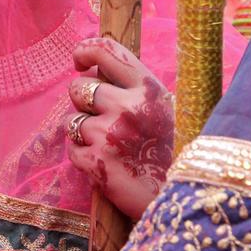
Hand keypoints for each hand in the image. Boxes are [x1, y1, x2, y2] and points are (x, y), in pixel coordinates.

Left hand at [65, 37, 173, 220]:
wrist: (180, 199)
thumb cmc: (171, 153)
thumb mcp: (163, 110)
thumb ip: (133, 90)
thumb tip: (94, 72)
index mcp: (147, 89)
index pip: (108, 51)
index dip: (86, 50)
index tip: (78, 60)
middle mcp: (127, 105)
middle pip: (79, 88)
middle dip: (82, 103)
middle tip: (102, 122)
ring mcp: (108, 133)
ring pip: (71, 121)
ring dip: (82, 133)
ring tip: (109, 149)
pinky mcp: (95, 160)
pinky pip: (72, 149)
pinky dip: (83, 158)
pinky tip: (106, 166)